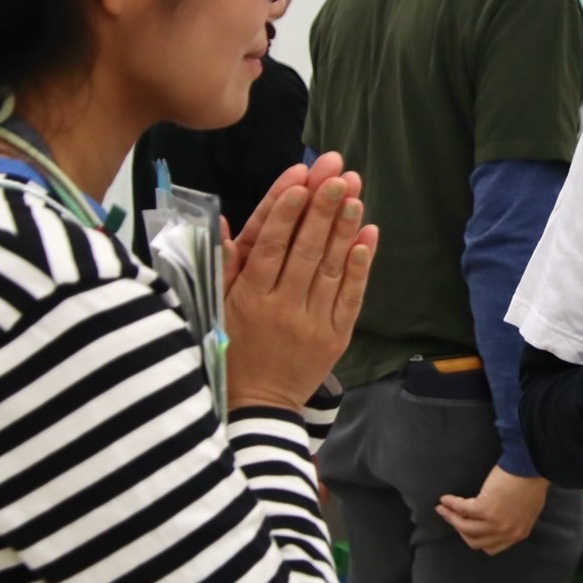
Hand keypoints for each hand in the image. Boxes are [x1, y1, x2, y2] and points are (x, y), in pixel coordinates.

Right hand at [224, 172, 378, 412]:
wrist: (259, 407)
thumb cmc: (232, 352)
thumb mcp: (214, 310)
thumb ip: (221, 267)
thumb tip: (222, 225)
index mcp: (249, 299)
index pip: (270, 248)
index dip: (286, 213)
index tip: (300, 180)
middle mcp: (283, 308)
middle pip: (305, 251)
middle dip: (322, 210)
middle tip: (337, 175)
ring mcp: (313, 322)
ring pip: (331, 269)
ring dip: (344, 229)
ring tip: (355, 195)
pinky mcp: (336, 336)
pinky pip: (350, 296)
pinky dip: (360, 266)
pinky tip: (368, 236)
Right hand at [435, 466, 549, 555]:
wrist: (532, 466)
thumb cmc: (532, 481)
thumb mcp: (527, 509)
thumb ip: (513, 520)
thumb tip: (497, 521)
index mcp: (517, 534)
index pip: (491, 547)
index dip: (476, 538)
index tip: (467, 528)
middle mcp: (506, 533)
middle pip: (475, 541)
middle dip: (460, 530)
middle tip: (450, 519)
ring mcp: (495, 522)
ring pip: (465, 527)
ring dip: (451, 518)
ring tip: (442, 509)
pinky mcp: (485, 508)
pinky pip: (462, 509)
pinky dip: (451, 504)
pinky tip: (444, 499)